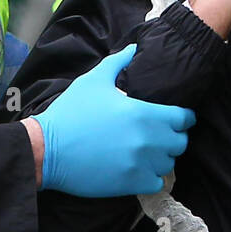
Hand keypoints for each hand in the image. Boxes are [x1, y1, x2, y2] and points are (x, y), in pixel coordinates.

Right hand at [28, 44, 195, 196]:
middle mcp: (148, 139)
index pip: (184, 118)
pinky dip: (151, 178)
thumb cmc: (70, 113)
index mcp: (143, 113)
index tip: (176, 119)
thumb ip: (118, 63)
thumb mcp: (93, 81)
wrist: (46, 150)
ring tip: (147, 154)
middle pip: (181, 143)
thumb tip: (133, 47)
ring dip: (161, 159)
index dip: (183, 118)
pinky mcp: (131, 184)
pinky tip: (138, 170)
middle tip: (159, 137)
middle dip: (173, 138)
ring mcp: (141, 163)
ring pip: (169, 164)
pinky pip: (157, 184)